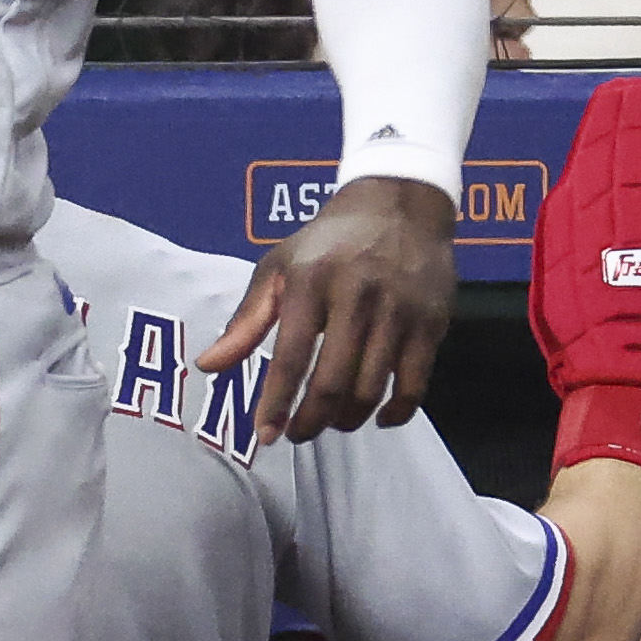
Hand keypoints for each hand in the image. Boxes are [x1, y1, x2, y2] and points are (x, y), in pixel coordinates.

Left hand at [198, 177, 455, 438]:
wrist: (399, 205)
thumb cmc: (327, 242)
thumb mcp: (279, 268)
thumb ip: (246, 320)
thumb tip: (209, 366)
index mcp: (310, 282)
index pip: (290, 356)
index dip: (276, 402)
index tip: (265, 435)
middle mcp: (356, 297)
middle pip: (333, 381)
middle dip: (311, 420)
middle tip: (297, 435)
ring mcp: (398, 312)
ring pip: (372, 388)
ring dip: (348, 419)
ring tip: (331, 423)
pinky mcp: (432, 323)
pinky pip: (415, 385)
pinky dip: (396, 412)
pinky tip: (378, 418)